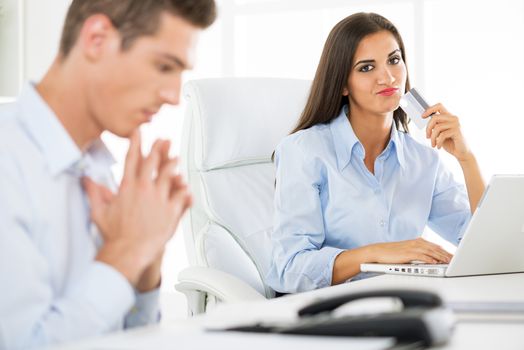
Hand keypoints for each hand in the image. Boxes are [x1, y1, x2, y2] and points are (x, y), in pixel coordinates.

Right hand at [83, 130, 191, 284]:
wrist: (129, 251)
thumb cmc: (114, 234)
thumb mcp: (99, 212)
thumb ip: (94, 193)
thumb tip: (86, 180)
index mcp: (128, 187)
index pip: (132, 159)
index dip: (136, 143)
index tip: (140, 132)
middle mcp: (145, 189)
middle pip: (153, 162)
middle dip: (159, 148)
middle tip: (164, 139)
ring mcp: (159, 198)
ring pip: (170, 174)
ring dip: (173, 164)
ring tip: (176, 158)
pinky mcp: (171, 210)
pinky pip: (181, 195)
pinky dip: (184, 190)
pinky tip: (186, 186)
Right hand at [369, 237, 452, 263]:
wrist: (378, 251)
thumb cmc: (392, 253)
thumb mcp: (408, 252)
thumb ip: (419, 254)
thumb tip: (430, 260)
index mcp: (418, 241)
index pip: (435, 246)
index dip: (445, 251)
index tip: (453, 257)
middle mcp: (417, 242)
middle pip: (436, 248)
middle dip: (447, 254)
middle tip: (456, 260)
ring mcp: (412, 247)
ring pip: (431, 251)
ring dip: (441, 257)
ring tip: (449, 262)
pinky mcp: (408, 253)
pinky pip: (422, 256)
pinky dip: (430, 259)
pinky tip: (436, 262)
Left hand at [423, 103, 471, 161]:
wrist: (462, 152)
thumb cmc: (450, 142)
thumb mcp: (440, 133)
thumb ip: (435, 125)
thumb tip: (425, 118)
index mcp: (449, 116)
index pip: (439, 106)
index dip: (429, 109)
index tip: (422, 116)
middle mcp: (454, 118)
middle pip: (435, 117)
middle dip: (428, 128)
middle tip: (427, 137)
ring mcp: (456, 124)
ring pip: (437, 127)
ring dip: (433, 138)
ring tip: (433, 144)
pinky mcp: (457, 131)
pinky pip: (442, 135)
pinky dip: (438, 142)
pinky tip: (438, 147)